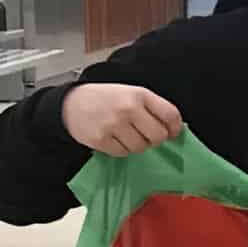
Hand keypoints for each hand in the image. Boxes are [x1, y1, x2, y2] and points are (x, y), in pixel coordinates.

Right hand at [62, 83, 183, 157]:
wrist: (72, 103)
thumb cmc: (106, 99)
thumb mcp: (131, 93)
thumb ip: (152, 107)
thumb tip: (172, 130)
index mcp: (139, 94)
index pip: (170, 114)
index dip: (175, 127)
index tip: (172, 132)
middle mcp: (128, 108)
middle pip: (158, 136)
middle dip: (155, 139)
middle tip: (146, 135)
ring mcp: (114, 124)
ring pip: (140, 147)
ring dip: (137, 145)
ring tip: (126, 134)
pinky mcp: (101, 139)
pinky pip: (123, 153)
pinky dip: (121, 149)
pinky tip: (114, 138)